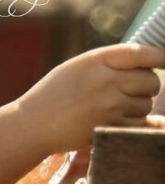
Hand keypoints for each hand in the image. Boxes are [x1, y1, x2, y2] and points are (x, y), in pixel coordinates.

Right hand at [18, 44, 164, 153]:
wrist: (31, 125)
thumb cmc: (52, 95)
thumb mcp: (77, 67)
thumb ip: (107, 63)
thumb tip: (142, 63)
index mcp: (98, 60)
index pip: (143, 54)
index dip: (161, 57)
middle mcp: (106, 81)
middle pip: (150, 81)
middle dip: (147, 86)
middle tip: (133, 91)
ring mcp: (108, 107)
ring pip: (146, 105)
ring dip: (140, 107)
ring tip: (119, 109)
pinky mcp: (107, 129)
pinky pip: (138, 126)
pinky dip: (138, 125)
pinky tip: (127, 122)